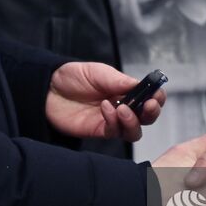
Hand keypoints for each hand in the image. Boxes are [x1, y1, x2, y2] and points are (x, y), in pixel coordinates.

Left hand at [46, 61, 164, 142]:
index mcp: (125, 90)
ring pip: (134, 131)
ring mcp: (111, 121)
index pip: (149, 97)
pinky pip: (114, 132)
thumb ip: (119, 81)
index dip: (157, 97)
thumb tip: (141, 84)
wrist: (48, 88)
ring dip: (133, 121)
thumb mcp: (99, 72)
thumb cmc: (73, 77)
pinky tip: (105, 108)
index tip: (157, 94)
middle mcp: (122, 107)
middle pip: (147, 118)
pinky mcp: (99, 131)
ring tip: (122, 108)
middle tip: (149, 105)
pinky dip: (113, 121)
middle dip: (152, 113)